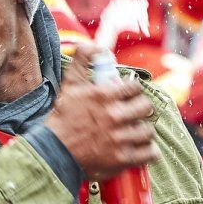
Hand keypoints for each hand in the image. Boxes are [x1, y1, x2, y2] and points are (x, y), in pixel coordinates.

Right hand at [42, 44, 156, 182]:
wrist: (54, 150)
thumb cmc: (62, 117)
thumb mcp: (70, 84)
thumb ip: (82, 60)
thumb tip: (93, 45)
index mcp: (105, 96)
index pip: (135, 87)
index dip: (133, 90)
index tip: (128, 95)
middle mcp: (115, 116)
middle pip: (145, 107)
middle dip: (141, 108)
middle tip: (135, 112)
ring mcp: (119, 139)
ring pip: (147, 131)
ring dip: (143, 130)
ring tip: (135, 131)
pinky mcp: (121, 158)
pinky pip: (148, 153)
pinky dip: (148, 151)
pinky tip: (141, 148)